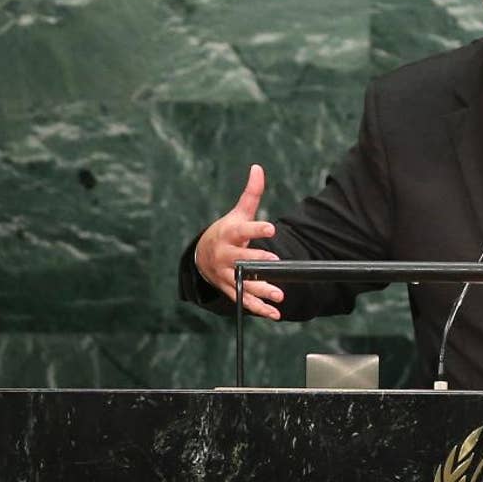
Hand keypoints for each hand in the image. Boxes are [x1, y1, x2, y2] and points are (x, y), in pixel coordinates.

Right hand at [195, 164, 284, 318]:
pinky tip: (274, 313)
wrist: (203, 256)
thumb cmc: (227, 232)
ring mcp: (227, 274)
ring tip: (279, 294)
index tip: (270, 229)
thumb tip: (258, 168)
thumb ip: (251, 194)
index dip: (257, 230)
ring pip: (244, 283)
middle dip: (257, 263)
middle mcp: (226, 256)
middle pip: (241, 260)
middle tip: (274, 264)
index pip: (243, 231)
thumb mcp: (237, 213)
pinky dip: (259, 308)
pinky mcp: (230, 289)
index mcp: (229, 235)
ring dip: (261, 290)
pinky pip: (244, 300)